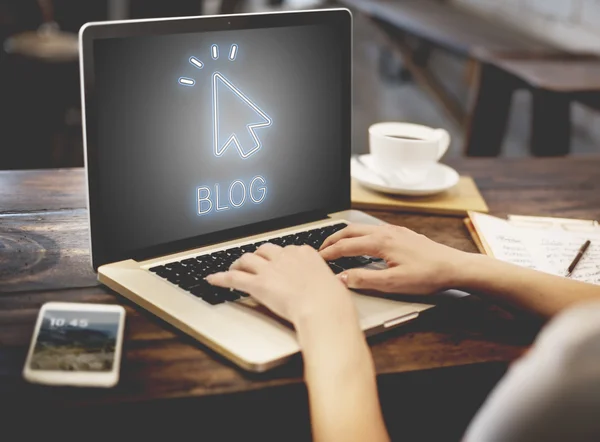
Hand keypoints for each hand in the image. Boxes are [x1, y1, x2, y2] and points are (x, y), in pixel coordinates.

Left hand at [206, 243, 356, 326]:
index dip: (278, 257)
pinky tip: (213, 279)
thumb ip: (322, 280)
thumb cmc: (331, 300)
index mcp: (304, 253)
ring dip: (238, 263)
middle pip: (264, 250)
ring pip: (247, 259)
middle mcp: (285, 256)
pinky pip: (234, 278)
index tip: (277, 263)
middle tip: (253, 263)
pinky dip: (220, 278)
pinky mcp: (258, 283)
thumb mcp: (331, 283)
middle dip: (257, 256)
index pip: (286, 249)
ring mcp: (270, 269)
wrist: (323, 307)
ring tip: (234, 268)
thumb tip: (326, 286)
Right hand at [320, 224, 472, 294]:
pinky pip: (373, 229)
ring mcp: (395, 230)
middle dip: (332, 239)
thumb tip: (341, 278)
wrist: (454, 267)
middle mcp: (386, 232)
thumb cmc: (428, 275)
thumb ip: (364, 279)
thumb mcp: (393, 283)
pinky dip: (359, 235)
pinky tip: (362, 243)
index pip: (346, 246)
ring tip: (336, 244)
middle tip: (320, 249)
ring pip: (361, 228)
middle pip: (350, 231)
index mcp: (381, 242)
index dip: (329, 253)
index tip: (317, 259)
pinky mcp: (402, 233)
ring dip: (345, 235)